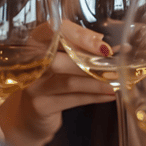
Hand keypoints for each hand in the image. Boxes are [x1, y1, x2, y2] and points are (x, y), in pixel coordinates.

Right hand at [0, 22, 115, 145]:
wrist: (29, 115)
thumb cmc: (51, 81)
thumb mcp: (62, 61)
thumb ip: (80, 51)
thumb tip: (107, 48)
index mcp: (34, 43)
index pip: (51, 30)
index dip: (77, 35)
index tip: (102, 44)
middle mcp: (29, 63)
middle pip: (58, 58)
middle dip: (89, 60)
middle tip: (113, 64)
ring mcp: (33, 87)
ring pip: (69, 82)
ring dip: (96, 82)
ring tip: (116, 82)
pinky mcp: (40, 107)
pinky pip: (72, 100)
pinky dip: (94, 97)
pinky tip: (109, 95)